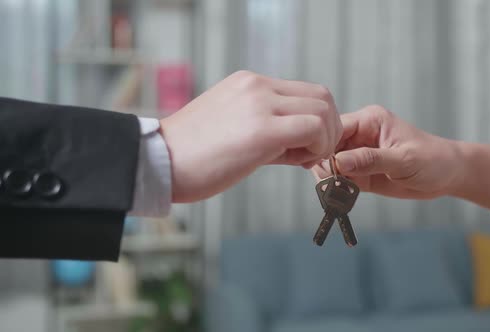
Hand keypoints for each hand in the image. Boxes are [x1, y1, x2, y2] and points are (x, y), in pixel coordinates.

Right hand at [160, 70, 341, 201]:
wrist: (158, 163)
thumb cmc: (192, 154)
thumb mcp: (233, 126)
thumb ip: (269, 128)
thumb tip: (303, 143)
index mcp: (249, 83)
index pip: (305, 91)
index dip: (317, 119)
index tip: (307, 146)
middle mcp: (257, 86)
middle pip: (321, 96)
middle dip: (329, 127)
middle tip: (315, 153)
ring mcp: (260, 104)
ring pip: (322, 109)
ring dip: (325, 138)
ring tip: (304, 160)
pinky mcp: (262, 129)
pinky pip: (313, 129)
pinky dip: (318, 147)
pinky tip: (300, 163)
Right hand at [312, 105, 462, 199]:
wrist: (448, 176)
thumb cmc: (433, 160)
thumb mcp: (404, 160)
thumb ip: (371, 160)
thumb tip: (339, 161)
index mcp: (369, 120)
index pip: (335, 128)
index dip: (325, 145)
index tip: (325, 166)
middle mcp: (359, 135)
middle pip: (327, 147)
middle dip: (325, 165)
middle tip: (332, 182)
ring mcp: (358, 155)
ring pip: (329, 164)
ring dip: (330, 179)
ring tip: (339, 190)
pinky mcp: (360, 173)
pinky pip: (339, 179)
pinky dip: (337, 188)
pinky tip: (342, 195)